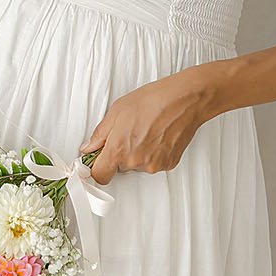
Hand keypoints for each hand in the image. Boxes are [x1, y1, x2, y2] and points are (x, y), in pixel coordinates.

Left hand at [79, 66, 223, 185]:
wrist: (185, 100)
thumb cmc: (154, 100)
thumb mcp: (118, 110)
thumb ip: (100, 134)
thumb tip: (90, 147)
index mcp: (118, 149)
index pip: (100, 175)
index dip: (97, 169)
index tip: (98, 163)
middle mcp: (135, 161)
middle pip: (119, 168)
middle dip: (121, 154)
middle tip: (131, 133)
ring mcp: (153, 164)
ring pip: (138, 165)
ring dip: (139, 154)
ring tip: (148, 131)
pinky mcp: (168, 164)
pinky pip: (154, 163)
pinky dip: (154, 154)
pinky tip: (159, 136)